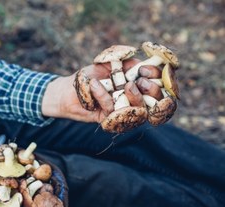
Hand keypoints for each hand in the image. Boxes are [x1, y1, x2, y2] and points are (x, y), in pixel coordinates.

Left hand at [41, 59, 161, 122]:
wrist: (68, 89)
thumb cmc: (90, 75)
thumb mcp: (110, 62)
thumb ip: (128, 61)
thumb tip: (145, 61)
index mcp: (138, 86)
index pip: (160, 85)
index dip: (162, 79)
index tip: (149, 69)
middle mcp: (133, 101)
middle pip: (156, 103)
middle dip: (154, 91)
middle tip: (143, 81)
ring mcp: (122, 112)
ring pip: (139, 111)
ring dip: (136, 97)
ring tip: (128, 84)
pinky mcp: (108, 120)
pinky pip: (112, 110)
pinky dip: (103, 95)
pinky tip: (94, 84)